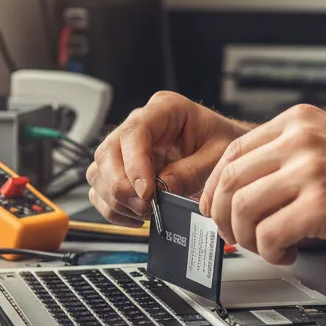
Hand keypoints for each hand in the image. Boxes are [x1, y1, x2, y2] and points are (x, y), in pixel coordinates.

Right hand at [85, 91, 249, 225]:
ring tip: (143, 213)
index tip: (146, 191)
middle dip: (121, 186)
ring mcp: (128, 146)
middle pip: (108, 152)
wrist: (226, 150)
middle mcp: (141, 124)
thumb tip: (162, 190)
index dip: (134, 164)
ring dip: (115, 200)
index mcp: (166, 109)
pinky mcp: (123, 169)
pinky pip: (101, 189)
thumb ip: (192, 171)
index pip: (135, 131)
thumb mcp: (219, 155)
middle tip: (144, 208)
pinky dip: (113, 208)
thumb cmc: (223, 142)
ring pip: (99, 171)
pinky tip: (136, 217)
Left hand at [198, 104, 325, 264]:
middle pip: (230, 180)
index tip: (219, 208)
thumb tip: (242, 185)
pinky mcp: (322, 205)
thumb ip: (288, 154)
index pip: (233, 151)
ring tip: (269, 246)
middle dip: (223, 216)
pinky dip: (271, 252)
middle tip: (236, 235)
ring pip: (243, 208)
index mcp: (299, 121)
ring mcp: (311, 170)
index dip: (217, 187)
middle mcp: (301, 139)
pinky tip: (290, 253)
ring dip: (247, 238)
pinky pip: (270, 235)